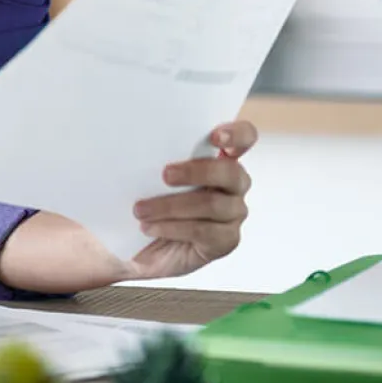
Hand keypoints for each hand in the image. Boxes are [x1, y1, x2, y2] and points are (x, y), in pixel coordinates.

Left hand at [126, 120, 256, 279]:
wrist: (138, 248)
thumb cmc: (149, 205)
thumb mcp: (149, 178)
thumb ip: (158, 160)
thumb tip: (137, 143)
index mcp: (220, 159)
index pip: (244, 138)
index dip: (237, 134)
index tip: (214, 137)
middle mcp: (233, 185)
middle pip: (231, 172)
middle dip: (196, 172)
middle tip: (165, 175)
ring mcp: (233, 213)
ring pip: (212, 204)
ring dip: (171, 206)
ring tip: (141, 210)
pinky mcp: (226, 240)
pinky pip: (203, 231)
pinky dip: (172, 228)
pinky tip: (150, 227)